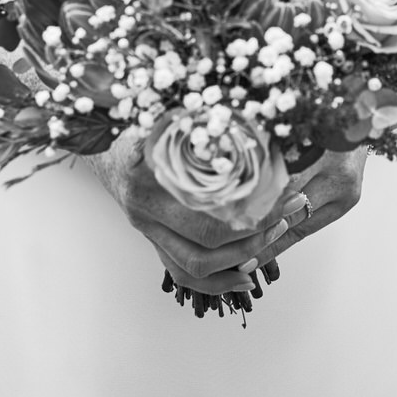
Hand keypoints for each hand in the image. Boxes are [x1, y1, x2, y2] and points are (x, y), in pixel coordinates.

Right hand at [89, 133, 367, 293]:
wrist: (108, 148)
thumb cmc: (145, 124)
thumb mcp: (173, 114)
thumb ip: (209, 121)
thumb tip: (267, 123)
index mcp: (151, 170)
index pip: (210, 201)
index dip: (253, 200)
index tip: (285, 186)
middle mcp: (145, 206)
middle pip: (207, 237)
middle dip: (255, 230)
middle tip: (288, 210)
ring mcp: (147, 229)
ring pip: (195, 265)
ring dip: (241, 258)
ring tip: (274, 237)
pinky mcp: (153, 243)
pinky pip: (184, 274)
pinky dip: (218, 282)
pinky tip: (247, 276)